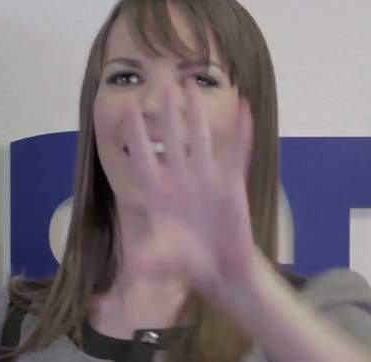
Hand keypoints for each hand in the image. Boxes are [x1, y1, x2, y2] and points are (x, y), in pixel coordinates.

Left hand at [121, 79, 257, 298]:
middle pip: (172, 140)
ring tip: (194, 85)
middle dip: (168, 113)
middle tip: (163, 83)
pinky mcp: (231, 183)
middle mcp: (181, 180)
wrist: (218, 269)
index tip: (125, 111)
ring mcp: (206, 178)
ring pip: (201, 139)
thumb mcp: (163, 261)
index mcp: (159, 194)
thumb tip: (137, 266)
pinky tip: (245, 108)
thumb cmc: (186, 262)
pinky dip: (242, 131)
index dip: (135, 137)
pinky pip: (237, 153)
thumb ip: (151, 260)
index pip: (143, 159)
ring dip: (197, 114)